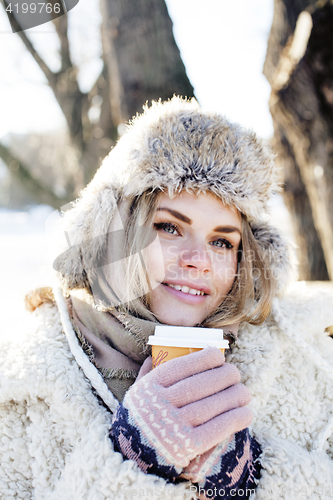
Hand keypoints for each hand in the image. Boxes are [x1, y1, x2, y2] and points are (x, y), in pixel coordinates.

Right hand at [109, 347, 251, 480]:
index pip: (180, 367)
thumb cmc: (140, 419)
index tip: (219, 355)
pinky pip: (215, 429)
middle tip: (235, 373)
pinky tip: (246, 413)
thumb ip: (146, 374)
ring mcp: (173, 427)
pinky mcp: (186, 447)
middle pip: (198, 385)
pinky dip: (234, 419)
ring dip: (233, 396)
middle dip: (223, 376)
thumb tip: (155, 354)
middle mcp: (160, 405)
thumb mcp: (136, 393)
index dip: (203, 359)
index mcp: (149, 388)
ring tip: (245, 393)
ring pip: (210, 406)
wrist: (132, 458)